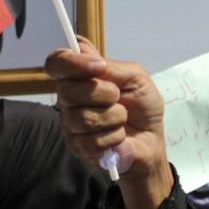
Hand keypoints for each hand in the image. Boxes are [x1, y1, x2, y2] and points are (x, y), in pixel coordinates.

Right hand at [46, 38, 165, 175]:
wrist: (151, 137)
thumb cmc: (142, 105)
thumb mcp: (136, 78)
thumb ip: (112, 67)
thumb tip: (92, 61)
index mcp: (79, 76)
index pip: (57, 62)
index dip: (72, 62)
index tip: (98, 67)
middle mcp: (68, 98)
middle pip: (67, 92)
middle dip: (104, 94)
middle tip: (118, 98)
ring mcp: (70, 124)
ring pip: (81, 119)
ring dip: (113, 117)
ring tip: (122, 119)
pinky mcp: (77, 147)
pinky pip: (90, 142)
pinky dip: (114, 137)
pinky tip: (119, 136)